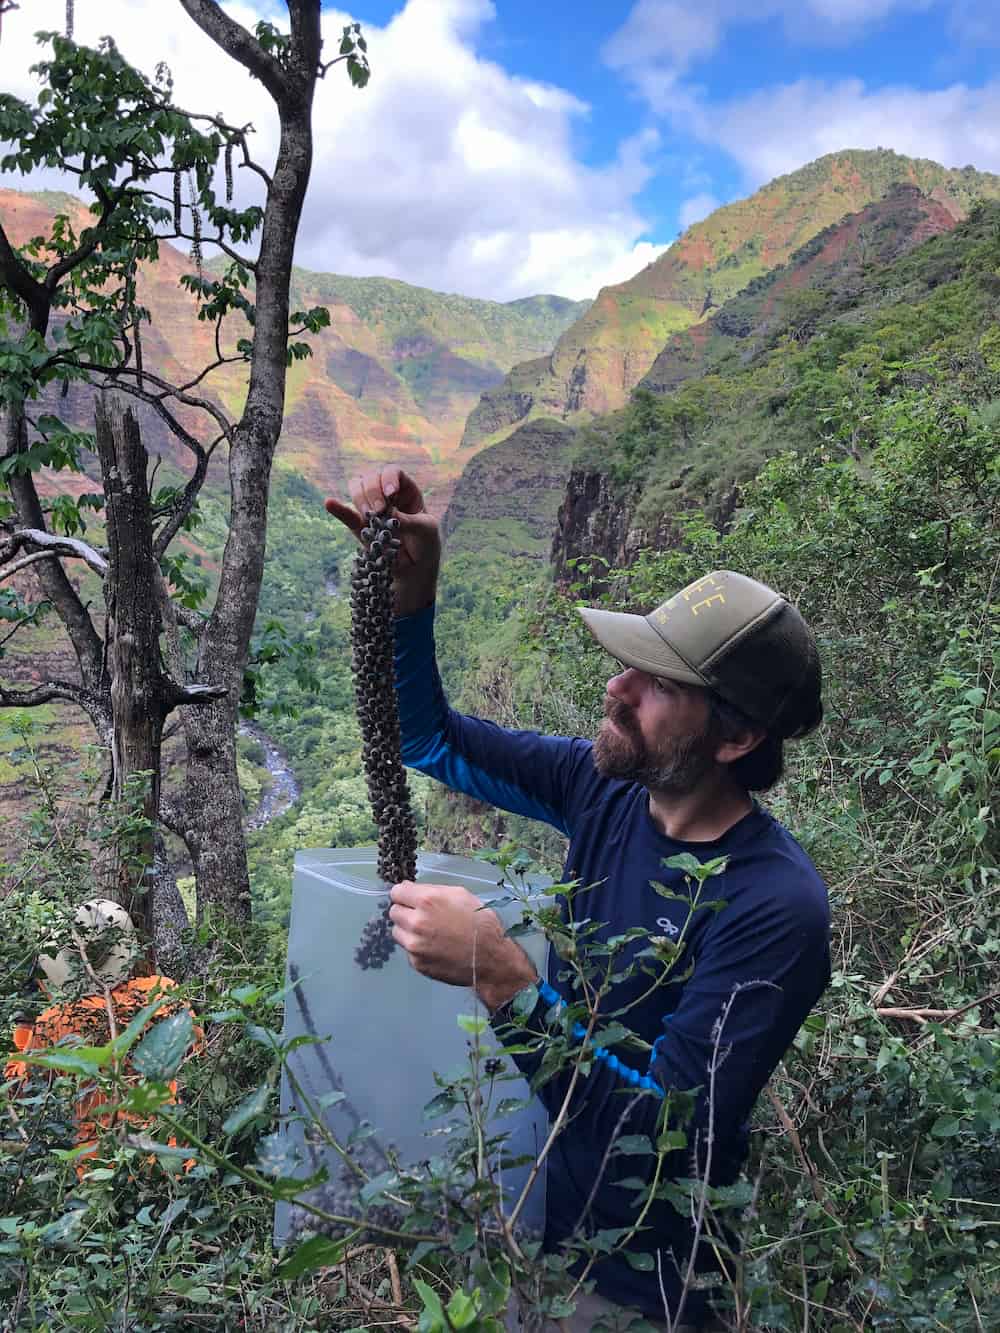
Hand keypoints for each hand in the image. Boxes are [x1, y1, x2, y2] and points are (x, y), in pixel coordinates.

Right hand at [325, 465, 440, 614]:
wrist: (415, 571)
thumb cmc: (426, 546)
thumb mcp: (426, 530)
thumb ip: (408, 520)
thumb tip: (386, 512)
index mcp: (406, 491)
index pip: (393, 472)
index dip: (388, 478)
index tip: (391, 493)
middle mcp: (387, 495)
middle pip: (371, 477)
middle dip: (373, 490)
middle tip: (379, 510)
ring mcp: (372, 509)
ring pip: (357, 489)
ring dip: (360, 498)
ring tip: (369, 516)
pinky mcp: (360, 527)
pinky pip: (346, 514)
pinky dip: (338, 508)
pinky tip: (330, 503)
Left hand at [389, 881, 537, 1008]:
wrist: (491, 959)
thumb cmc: (480, 922)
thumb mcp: (459, 894)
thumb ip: (432, 891)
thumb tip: (410, 890)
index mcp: (426, 901)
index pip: (396, 892)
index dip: (404, 894)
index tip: (411, 898)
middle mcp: (415, 922)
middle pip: (393, 912)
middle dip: (406, 911)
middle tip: (422, 916)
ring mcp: (414, 945)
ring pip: (397, 931)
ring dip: (408, 930)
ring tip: (429, 933)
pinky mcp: (416, 963)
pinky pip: (408, 950)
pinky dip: (417, 947)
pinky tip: (435, 947)